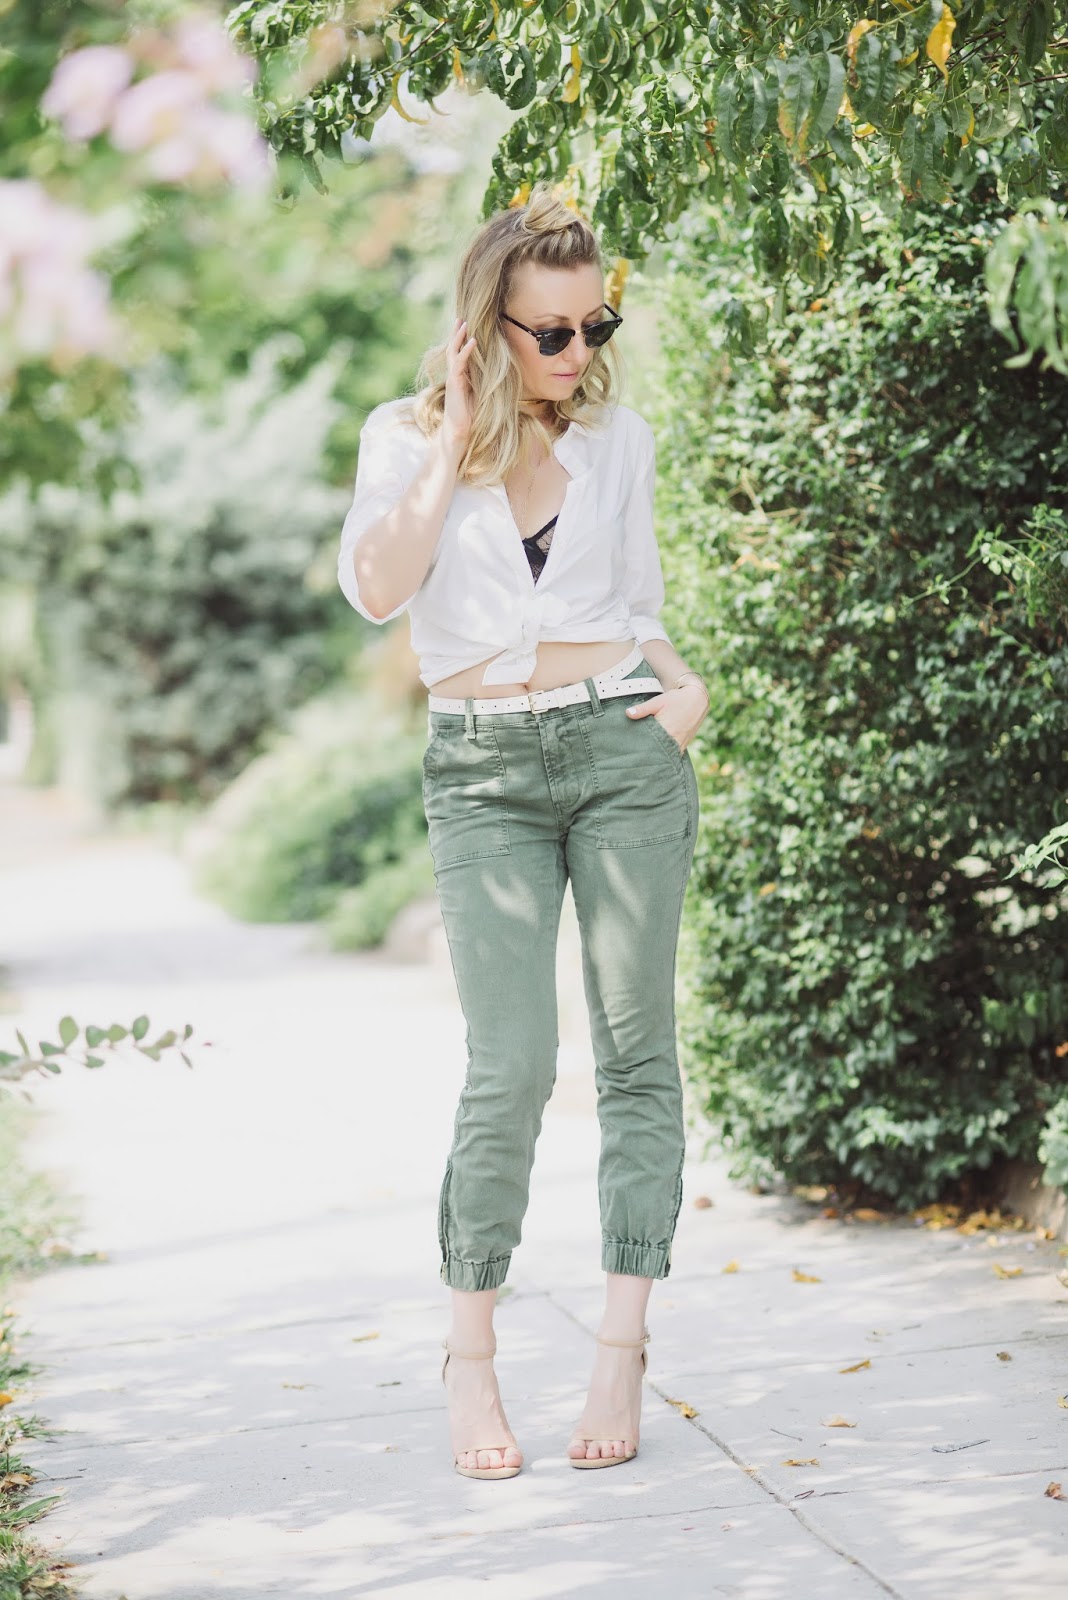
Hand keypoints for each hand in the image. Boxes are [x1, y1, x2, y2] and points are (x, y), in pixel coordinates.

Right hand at [441, 316, 476, 455]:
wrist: (461, 431)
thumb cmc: (472, 417)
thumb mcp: (481, 395)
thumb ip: (485, 384)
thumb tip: (501, 377)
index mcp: (461, 377)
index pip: (460, 354)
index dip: (462, 341)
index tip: (468, 327)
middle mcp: (455, 375)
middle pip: (453, 349)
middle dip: (456, 333)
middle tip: (461, 318)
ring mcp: (453, 378)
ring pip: (453, 352)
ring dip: (458, 337)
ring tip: (463, 323)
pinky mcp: (454, 383)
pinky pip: (459, 363)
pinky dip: (466, 351)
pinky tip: (472, 340)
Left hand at [625, 682, 708, 753]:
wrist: (698, 700)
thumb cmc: (677, 700)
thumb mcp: (658, 701)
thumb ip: (643, 709)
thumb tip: (627, 713)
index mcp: (665, 730)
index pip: (648, 745)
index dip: (639, 748)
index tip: (631, 748)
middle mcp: (673, 740)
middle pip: (656, 753)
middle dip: (646, 754)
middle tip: (635, 754)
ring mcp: (680, 745)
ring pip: (665, 755)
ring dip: (656, 754)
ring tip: (645, 755)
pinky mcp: (684, 745)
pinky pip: (672, 754)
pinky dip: (665, 754)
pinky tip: (657, 752)